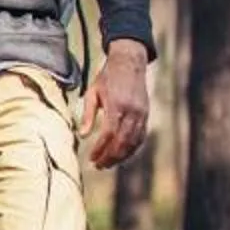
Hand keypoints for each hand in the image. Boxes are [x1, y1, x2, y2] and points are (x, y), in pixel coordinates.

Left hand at [83, 40, 152, 167]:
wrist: (129, 63)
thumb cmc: (107, 78)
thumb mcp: (92, 93)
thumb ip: (88, 115)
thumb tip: (82, 136)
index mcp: (117, 105)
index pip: (109, 134)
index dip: (100, 149)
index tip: (91, 159)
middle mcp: (132, 111)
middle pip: (123, 142)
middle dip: (110, 157)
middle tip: (98, 166)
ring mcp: (142, 113)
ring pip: (134, 142)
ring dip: (121, 156)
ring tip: (108, 164)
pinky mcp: (146, 114)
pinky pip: (141, 136)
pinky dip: (132, 148)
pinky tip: (122, 155)